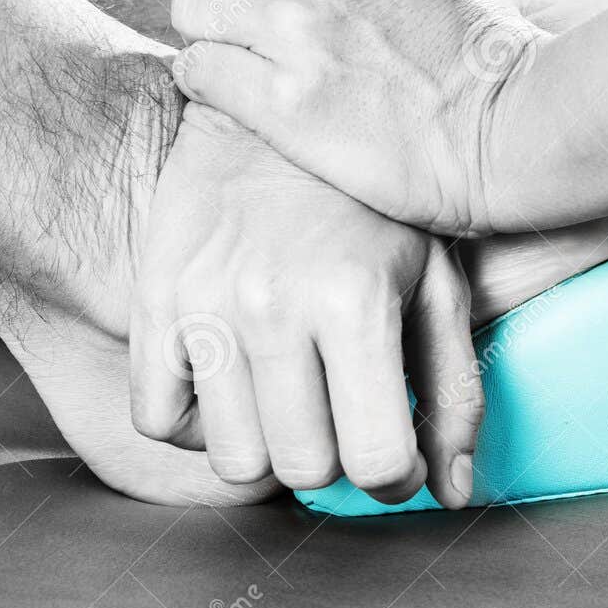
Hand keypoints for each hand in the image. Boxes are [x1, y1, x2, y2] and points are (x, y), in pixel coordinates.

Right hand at [128, 104, 482, 508]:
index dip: (393, 476)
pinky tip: (231, 387)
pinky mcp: (153, 300)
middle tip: (340, 417)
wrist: (269, 114)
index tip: (391, 453)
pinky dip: (194, 424)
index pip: (374, 461)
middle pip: (301, 469)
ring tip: (289, 401)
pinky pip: (158, 419)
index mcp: (354, 299)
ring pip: (232, 461)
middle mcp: (272, 306)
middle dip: (332, 459)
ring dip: (267, 448)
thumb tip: (454, 492)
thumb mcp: (432, 280)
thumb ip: (454, 390)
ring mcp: (203, 304)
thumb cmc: (368, 207)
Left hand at [170, 0, 538, 237]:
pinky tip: (257, 96)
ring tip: (264, 60)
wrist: (512, 131)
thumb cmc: (470, 45)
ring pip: (194, 6)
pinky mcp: (282, 97)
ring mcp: (302, 23)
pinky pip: (196, 68)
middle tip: (261, 17)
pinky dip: (214, 84)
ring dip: (217, 35)